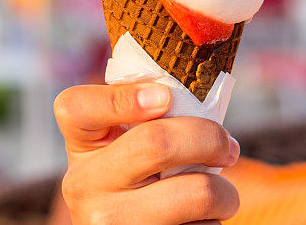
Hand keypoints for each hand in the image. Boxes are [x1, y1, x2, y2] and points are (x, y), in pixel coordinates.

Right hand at [53, 83, 239, 224]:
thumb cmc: (149, 176)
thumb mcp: (133, 143)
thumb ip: (156, 115)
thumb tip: (205, 93)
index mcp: (83, 144)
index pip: (76, 107)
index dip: (122, 98)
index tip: (164, 98)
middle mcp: (85, 184)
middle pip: (157, 143)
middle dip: (211, 139)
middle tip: (229, 149)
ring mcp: (109, 222)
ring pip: (197, 193)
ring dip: (226, 193)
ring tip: (222, 195)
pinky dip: (215, 221)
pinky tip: (200, 221)